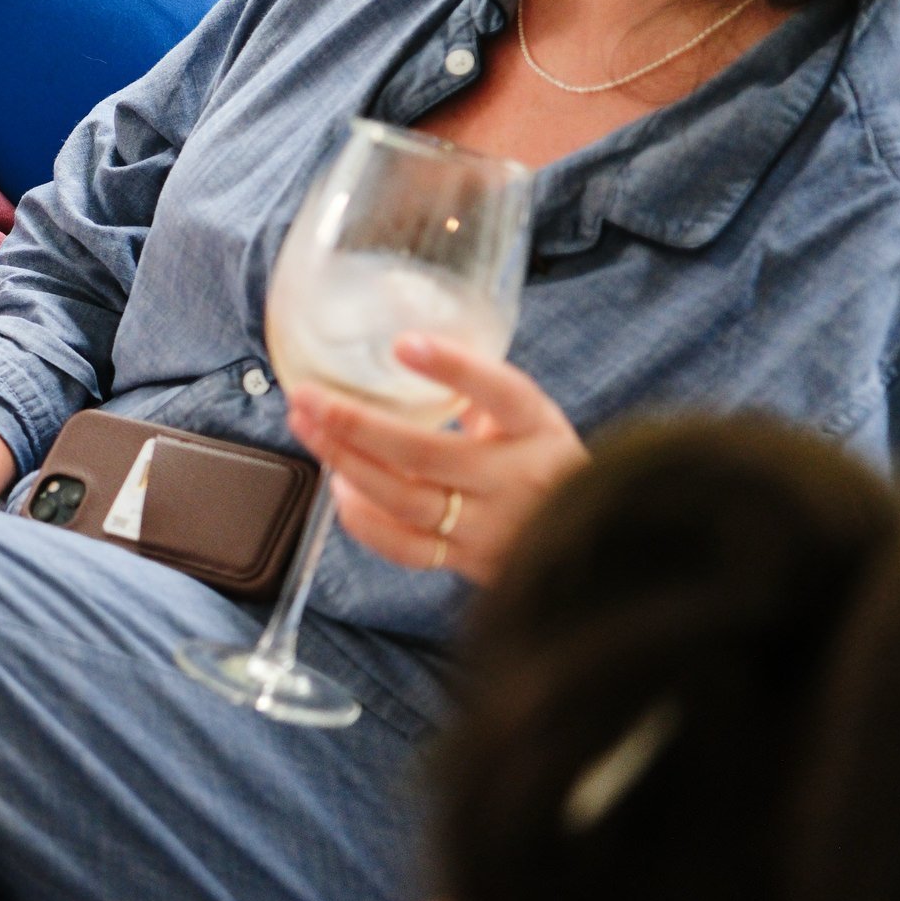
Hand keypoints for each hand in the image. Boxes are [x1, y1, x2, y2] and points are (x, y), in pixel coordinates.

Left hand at [283, 334, 587, 586]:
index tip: (405, 343)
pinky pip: (405, 547)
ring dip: (345, 463)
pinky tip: (338, 488)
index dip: (454, 368)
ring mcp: (490, 528)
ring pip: (404, 500)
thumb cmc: (542, 463)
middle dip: (355, 423)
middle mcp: (515, 480)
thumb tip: (402, 337)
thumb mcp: (528, 416)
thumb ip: (475, 385)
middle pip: (424, 454)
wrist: (592, 540)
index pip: (501, 393)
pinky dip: (364, 520)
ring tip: (307, 429)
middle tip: (307, 395)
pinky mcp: (468, 562)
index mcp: (536, 429)